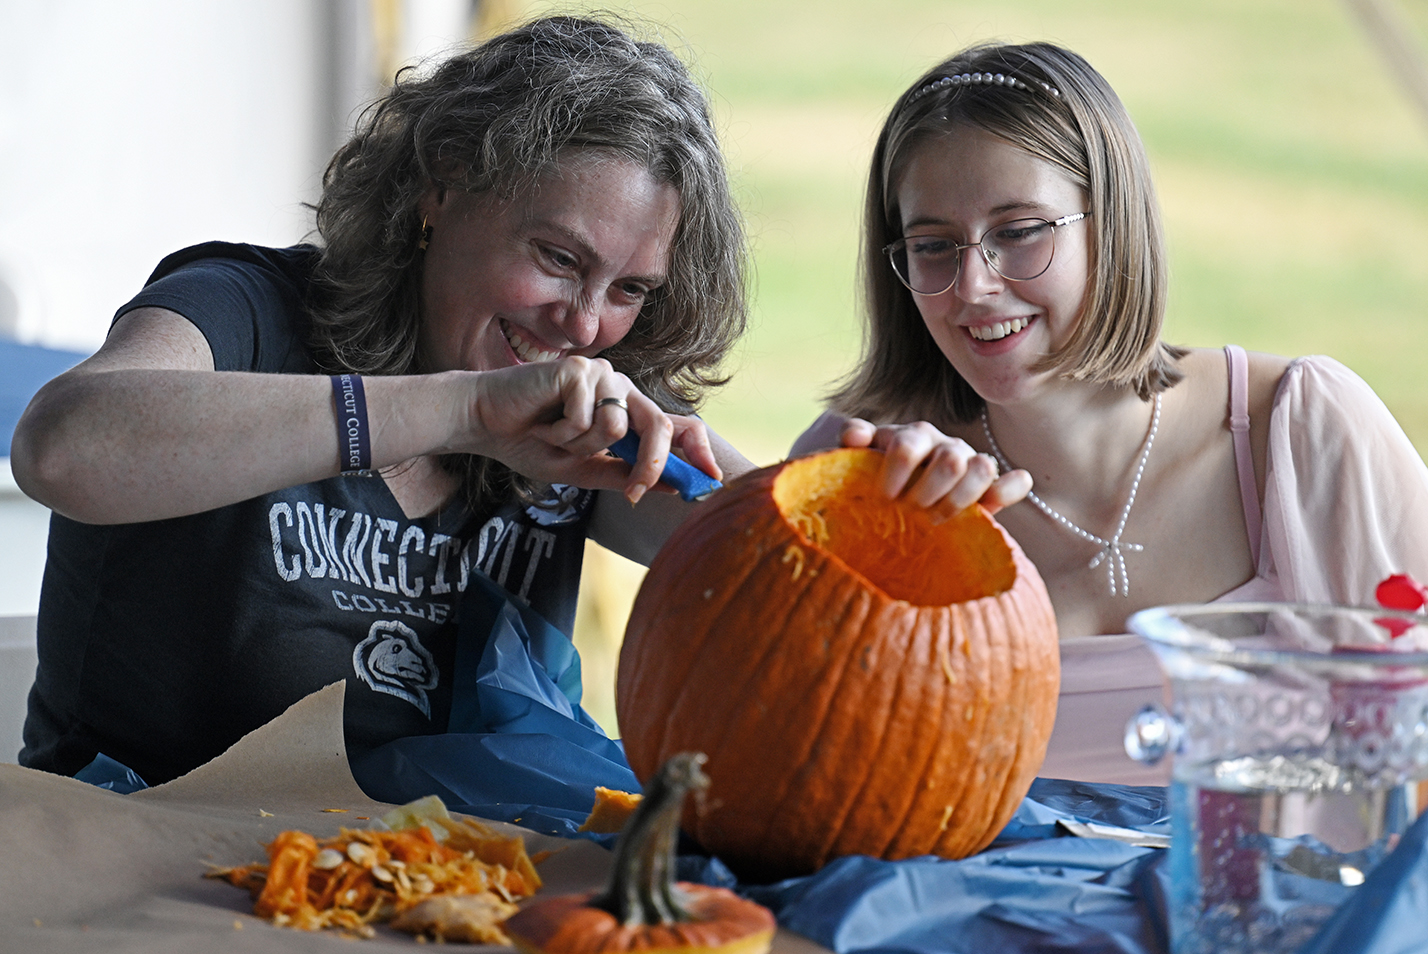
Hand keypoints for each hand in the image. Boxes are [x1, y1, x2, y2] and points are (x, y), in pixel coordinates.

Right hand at [460, 357, 719, 503]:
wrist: (485, 424)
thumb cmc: (531, 443)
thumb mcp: (583, 470)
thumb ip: (624, 474)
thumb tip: (674, 487)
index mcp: (627, 410)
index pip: (674, 425)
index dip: (697, 450)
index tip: (713, 479)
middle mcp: (620, 388)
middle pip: (658, 425)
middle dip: (650, 464)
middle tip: (634, 493)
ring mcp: (601, 374)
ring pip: (615, 427)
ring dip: (580, 446)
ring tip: (553, 435)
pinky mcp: (578, 369)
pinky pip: (586, 418)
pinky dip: (562, 431)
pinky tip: (542, 420)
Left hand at [839, 418, 1031, 515]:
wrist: (896, 497)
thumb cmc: (876, 475)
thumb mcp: (859, 457)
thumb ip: (854, 437)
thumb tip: (855, 435)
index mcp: (914, 435)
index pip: (908, 448)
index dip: (896, 474)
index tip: (883, 498)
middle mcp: (946, 445)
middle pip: (950, 460)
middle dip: (928, 492)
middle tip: (911, 512)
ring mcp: (971, 464)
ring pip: (982, 468)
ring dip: (960, 498)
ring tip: (937, 519)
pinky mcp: (990, 488)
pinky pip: (1012, 483)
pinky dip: (1010, 489)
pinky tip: (996, 501)